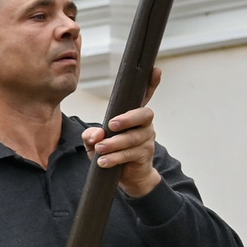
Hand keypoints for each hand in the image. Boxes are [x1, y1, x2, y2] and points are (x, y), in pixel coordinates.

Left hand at [82, 67, 163, 197]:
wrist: (125, 177)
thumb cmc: (110, 152)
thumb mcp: (95, 143)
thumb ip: (91, 136)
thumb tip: (97, 134)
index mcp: (133, 116)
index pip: (144, 96)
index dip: (151, 83)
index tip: (155, 70)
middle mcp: (144, 124)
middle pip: (144, 114)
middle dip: (128, 118)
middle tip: (111, 125)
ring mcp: (147, 139)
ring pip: (134, 137)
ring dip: (115, 143)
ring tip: (100, 149)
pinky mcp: (145, 154)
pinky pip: (131, 153)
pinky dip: (115, 158)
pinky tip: (103, 162)